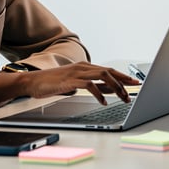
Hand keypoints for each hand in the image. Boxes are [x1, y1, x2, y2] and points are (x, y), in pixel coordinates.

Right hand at [6, 62, 137, 104]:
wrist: (33, 82)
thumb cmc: (53, 84)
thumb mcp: (77, 84)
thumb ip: (93, 86)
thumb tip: (110, 90)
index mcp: (85, 67)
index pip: (109, 70)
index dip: (123, 76)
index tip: (135, 83)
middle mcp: (83, 67)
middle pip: (109, 71)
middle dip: (124, 80)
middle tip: (134, 90)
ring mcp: (77, 72)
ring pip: (102, 76)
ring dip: (115, 87)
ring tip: (123, 97)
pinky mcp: (70, 80)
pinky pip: (89, 85)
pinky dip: (99, 93)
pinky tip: (103, 101)